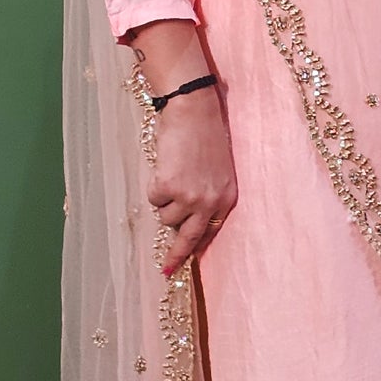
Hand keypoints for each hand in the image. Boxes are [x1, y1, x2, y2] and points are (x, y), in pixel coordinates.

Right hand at [146, 87, 237, 275]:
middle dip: (176, 256)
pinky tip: (165, 165)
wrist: (193, 111)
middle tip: (166, 270)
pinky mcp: (169, 188)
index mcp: (227, 198)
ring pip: (165, 216)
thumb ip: (206, 194)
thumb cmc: (203, 134)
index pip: (211, 232)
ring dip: (163, 200)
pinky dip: (154, 185)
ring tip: (171, 174)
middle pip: (189, 238)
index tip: (187, 262)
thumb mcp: (215, 170)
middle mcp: (211, 202)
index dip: (196, 246)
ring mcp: (190, 197)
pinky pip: (153, 199)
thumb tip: (184, 219)